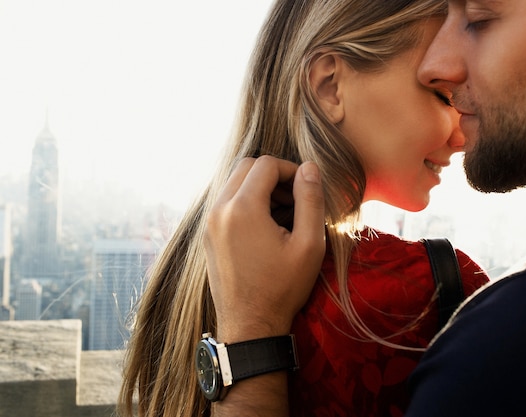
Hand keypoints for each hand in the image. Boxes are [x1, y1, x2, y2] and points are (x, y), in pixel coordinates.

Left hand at [204, 156, 325, 341]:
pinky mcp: (207, 235)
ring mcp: (209, 223)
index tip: (306, 189)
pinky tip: (264, 226)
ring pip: (233, 182)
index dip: (291, 170)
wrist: (250, 325)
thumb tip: (309, 168)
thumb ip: (311, 200)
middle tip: (293, 199)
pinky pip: (225, 202)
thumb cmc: (282, 288)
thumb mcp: (308, 245)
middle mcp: (219, 210)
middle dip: (273, 175)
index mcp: (242, 208)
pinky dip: (245, 201)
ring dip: (258, 187)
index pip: (266, 164)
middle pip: (245, 166)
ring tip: (281, 213)